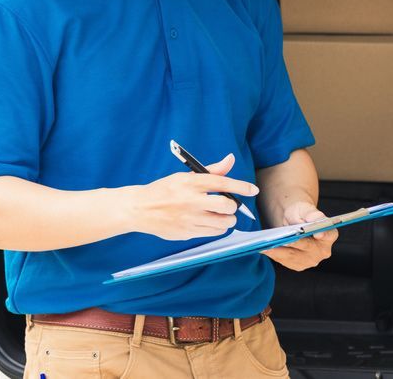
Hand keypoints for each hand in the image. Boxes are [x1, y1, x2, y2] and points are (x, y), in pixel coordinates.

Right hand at [127, 153, 258, 240]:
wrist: (139, 208)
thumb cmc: (165, 190)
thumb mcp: (185, 176)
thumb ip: (211, 171)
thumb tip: (230, 159)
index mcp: (191, 182)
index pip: (222, 183)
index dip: (241, 186)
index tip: (253, 190)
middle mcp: (191, 200)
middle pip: (226, 205)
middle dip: (233, 206)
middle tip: (229, 205)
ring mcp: (188, 218)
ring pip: (223, 222)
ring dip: (227, 219)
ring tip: (222, 215)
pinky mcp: (186, 232)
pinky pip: (213, 233)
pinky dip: (217, 228)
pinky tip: (211, 222)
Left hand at [261, 201, 336, 270]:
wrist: (294, 224)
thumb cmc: (301, 214)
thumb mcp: (305, 209)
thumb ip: (311, 213)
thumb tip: (314, 219)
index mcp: (330, 235)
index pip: (329, 235)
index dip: (324, 234)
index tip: (318, 234)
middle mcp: (323, 250)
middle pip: (307, 247)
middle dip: (294, 243)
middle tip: (283, 239)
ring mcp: (311, 260)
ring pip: (294, 256)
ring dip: (279, 251)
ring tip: (266, 246)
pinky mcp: (299, 265)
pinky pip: (286, 261)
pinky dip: (275, 255)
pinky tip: (265, 249)